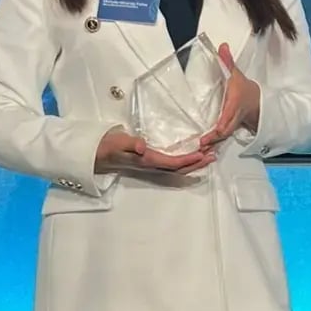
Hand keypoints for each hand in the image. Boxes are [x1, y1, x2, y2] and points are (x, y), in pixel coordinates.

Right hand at [95, 127, 213, 174]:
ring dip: (193, 164)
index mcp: (147, 161)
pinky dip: (185, 162)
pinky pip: (172, 165)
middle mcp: (152, 166)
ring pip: (177, 168)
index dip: (188, 160)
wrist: (96, 154)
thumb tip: (142, 147)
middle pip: (179, 168)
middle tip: (213, 156)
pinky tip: (192, 158)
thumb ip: (130, 144)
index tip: (202, 154)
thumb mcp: (118, 142)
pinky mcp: (150, 162)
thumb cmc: (108, 146)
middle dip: (197, 163)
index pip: (172, 163)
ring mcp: (151, 166)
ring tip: (208, 157)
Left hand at [199, 43, 260, 148]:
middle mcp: (235, 116)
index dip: (221, 124)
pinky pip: (222, 138)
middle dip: (214, 138)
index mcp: (236, 103)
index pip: (229, 115)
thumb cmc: (243, 88)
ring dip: (212, 144)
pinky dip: (214, 144)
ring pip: (223, 136)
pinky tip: (203, 150)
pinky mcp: (230, 129)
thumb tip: (222, 46)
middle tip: (201, 145)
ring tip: (199, 151)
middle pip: (225, 130)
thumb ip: (227, 62)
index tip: (213, 131)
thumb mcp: (236, 74)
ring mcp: (233, 124)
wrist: (257, 102)